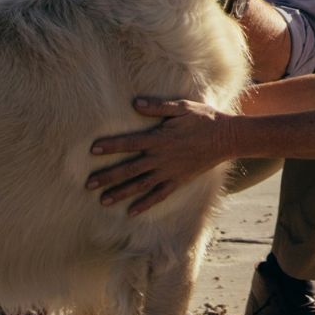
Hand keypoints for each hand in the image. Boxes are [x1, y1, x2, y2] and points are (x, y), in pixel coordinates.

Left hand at [86, 98, 234, 212]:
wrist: (226, 139)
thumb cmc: (203, 119)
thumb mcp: (181, 107)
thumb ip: (158, 107)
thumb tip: (135, 103)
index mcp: (159, 138)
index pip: (129, 143)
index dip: (110, 146)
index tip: (92, 150)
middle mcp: (161, 158)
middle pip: (129, 169)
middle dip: (107, 177)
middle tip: (88, 184)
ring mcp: (169, 172)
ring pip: (140, 186)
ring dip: (120, 193)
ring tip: (102, 201)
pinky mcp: (178, 181)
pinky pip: (159, 196)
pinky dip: (145, 204)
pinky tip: (131, 212)